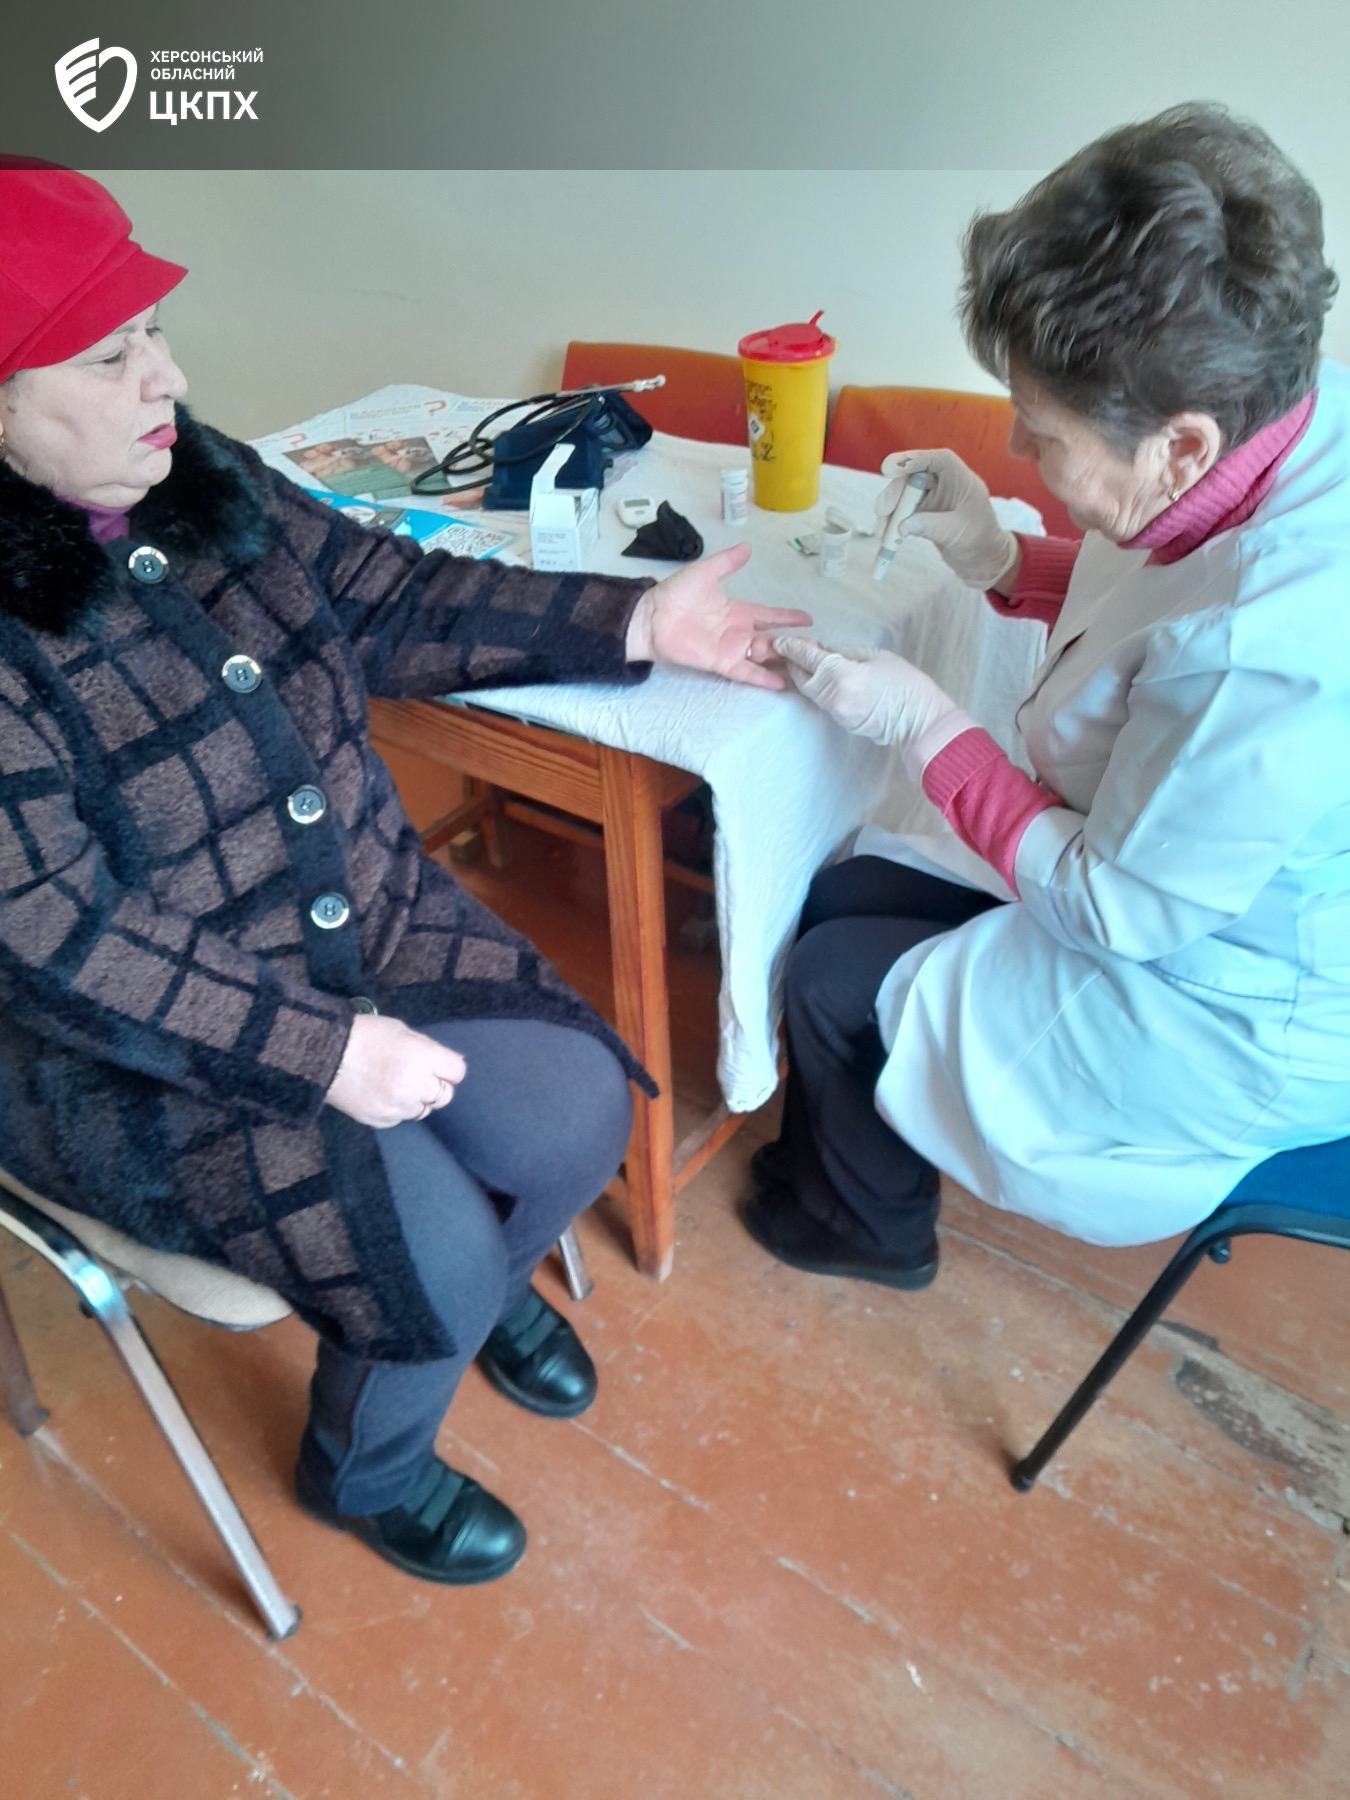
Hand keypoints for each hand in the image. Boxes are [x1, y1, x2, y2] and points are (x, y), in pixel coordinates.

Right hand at [324, 1015, 466, 1128]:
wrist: (323, 1055)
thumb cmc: (364, 1034)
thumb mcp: (402, 1031)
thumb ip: (428, 1049)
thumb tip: (448, 1064)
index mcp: (422, 1058)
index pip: (457, 1072)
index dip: (448, 1067)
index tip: (438, 1064)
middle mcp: (415, 1086)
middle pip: (445, 1095)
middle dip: (436, 1085)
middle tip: (418, 1074)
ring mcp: (398, 1107)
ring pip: (424, 1110)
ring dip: (417, 1099)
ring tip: (396, 1083)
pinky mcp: (382, 1121)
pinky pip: (402, 1118)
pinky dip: (397, 1108)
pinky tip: (382, 1093)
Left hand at [625, 544, 811, 689]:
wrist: (652, 616)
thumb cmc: (676, 594)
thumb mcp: (706, 572)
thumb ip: (728, 562)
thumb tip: (748, 547)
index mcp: (738, 610)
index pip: (769, 615)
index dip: (787, 617)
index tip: (807, 618)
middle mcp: (738, 631)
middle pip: (772, 639)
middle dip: (792, 642)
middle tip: (815, 646)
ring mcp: (731, 649)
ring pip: (763, 656)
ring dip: (783, 660)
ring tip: (805, 664)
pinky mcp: (720, 662)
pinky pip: (745, 671)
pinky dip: (761, 677)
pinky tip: (780, 682)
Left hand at [774, 635, 968, 771]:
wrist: (919, 720)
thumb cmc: (905, 684)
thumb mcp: (876, 657)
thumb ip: (845, 654)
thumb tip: (824, 652)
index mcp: (841, 675)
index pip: (807, 658)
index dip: (792, 647)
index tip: (781, 640)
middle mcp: (832, 696)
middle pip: (802, 678)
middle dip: (792, 663)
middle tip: (790, 650)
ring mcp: (835, 712)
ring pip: (809, 691)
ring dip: (803, 676)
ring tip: (803, 662)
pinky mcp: (841, 722)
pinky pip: (822, 701)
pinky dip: (816, 688)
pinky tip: (820, 678)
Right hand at [876, 448, 1018, 589]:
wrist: (982, 562)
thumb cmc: (980, 542)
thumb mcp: (957, 533)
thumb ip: (931, 526)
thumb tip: (903, 525)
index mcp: (961, 481)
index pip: (939, 460)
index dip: (915, 459)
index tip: (891, 468)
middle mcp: (946, 485)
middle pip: (915, 478)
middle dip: (896, 492)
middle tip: (881, 510)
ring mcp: (934, 499)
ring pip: (906, 495)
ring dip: (891, 510)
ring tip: (880, 530)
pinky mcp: (924, 514)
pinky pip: (904, 512)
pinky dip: (893, 522)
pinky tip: (884, 534)